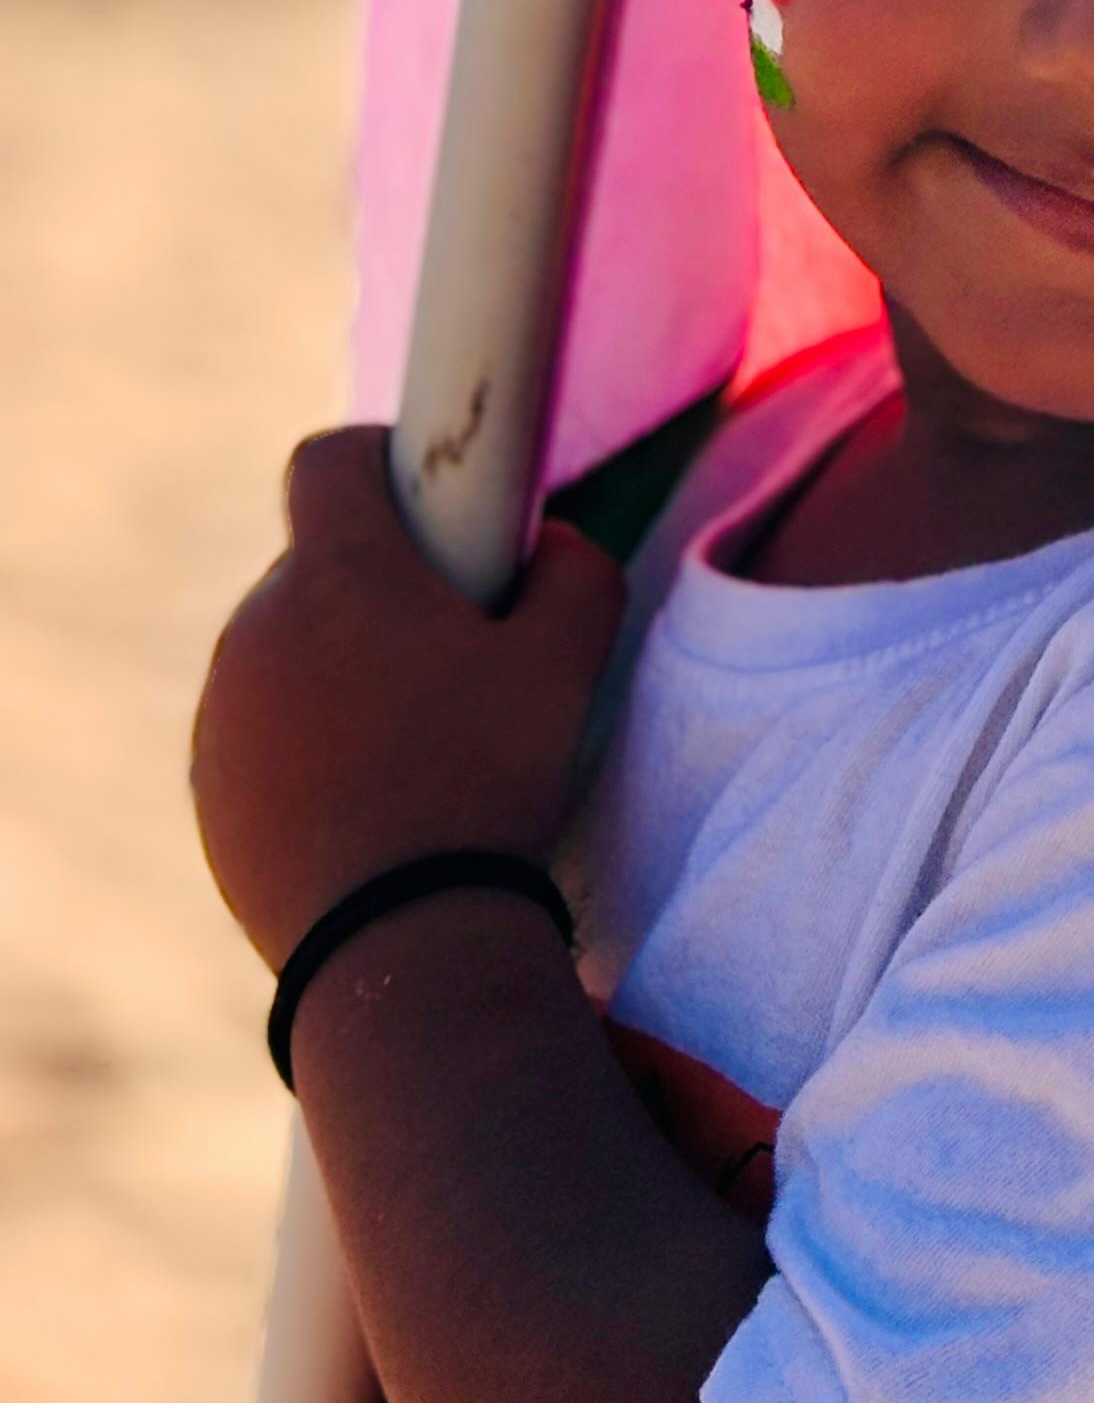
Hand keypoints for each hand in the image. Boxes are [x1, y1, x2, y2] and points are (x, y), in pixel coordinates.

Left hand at [193, 429, 624, 967]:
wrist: (398, 943)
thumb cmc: (485, 782)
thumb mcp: (569, 661)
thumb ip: (575, 567)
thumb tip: (550, 544)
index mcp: (337, 576)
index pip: (330, 459)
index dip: (385, 459)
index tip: (437, 507)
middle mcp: (258, 630)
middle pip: (318, 562)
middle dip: (381, 584)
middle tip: (458, 649)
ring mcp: (222, 715)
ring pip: (290, 649)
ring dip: (344, 665)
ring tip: (422, 739)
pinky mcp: (209, 789)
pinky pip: (265, 728)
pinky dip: (311, 739)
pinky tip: (377, 798)